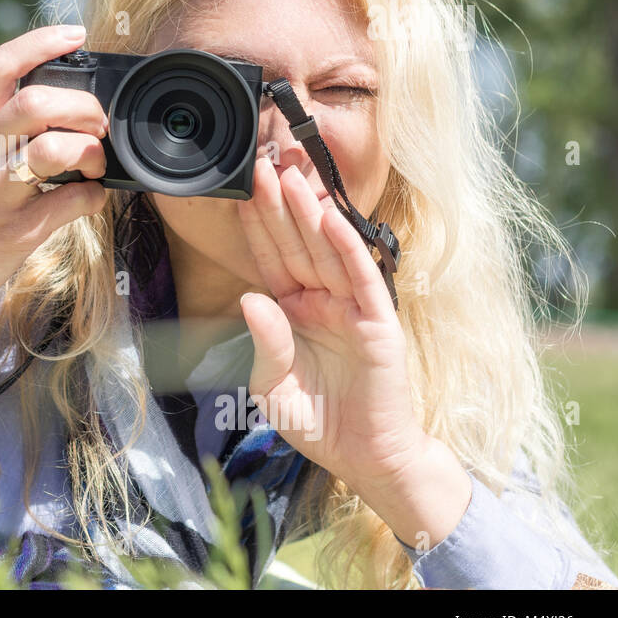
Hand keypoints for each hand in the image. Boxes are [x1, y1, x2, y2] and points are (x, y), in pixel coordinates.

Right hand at [0, 25, 108, 369]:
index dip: (41, 41)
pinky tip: (90, 200)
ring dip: (90, 150)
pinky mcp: (13, 234)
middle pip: (36, 102)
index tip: (74, 35)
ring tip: (96, 162)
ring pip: (54, 149)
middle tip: (96, 123)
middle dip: (82, 105)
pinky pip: (69, 205)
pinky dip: (93, 198)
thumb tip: (34, 123)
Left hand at [235, 158, 423, 487]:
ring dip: (309, 213)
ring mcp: (350, 307)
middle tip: (262, 162)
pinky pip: (361, 278)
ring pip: (325, 250)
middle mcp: (320, 299)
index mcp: (291, 309)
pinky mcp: (378, 322)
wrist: (362, 455)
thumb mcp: (272, 385)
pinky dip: (348, 248)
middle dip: (278, 204)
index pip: (269, 257)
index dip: (256, 224)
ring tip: (290, 176)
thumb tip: (249, 298)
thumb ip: (264, 343)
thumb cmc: (315, 420)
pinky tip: (332, 219)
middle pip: (295, 243)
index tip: (240, 187)